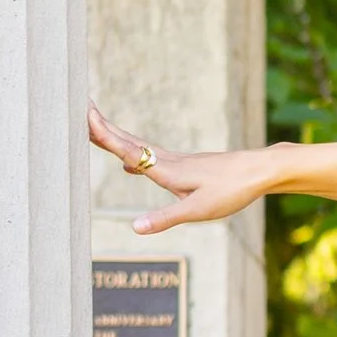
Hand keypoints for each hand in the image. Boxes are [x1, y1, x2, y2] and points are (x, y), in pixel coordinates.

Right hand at [87, 105, 336, 226]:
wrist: (261, 171)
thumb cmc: (233, 190)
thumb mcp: (199, 210)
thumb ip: (165, 218)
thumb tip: (134, 227)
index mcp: (166, 170)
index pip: (126, 150)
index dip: (102, 134)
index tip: (80, 114)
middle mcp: (167, 161)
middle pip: (126, 143)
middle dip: (100, 128)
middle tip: (75, 108)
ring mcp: (176, 162)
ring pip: (137, 148)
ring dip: (113, 139)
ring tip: (91, 131)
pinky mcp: (186, 166)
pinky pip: (151, 159)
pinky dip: (133, 157)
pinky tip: (128, 167)